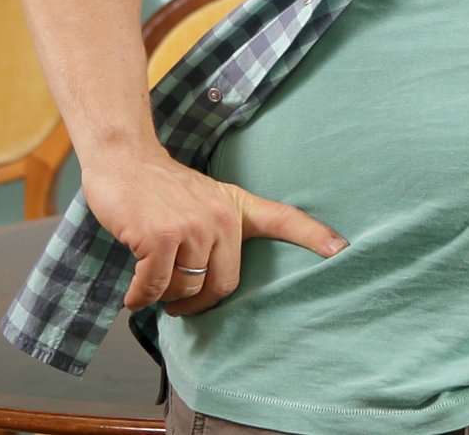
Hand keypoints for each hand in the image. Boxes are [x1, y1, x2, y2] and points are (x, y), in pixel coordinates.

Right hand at [82, 147, 344, 315]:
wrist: (126, 161)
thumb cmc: (164, 188)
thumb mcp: (210, 198)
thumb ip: (224, 227)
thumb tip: (220, 276)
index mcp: (238, 207)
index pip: (286, 219)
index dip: (315, 236)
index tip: (343, 250)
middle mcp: (222, 217)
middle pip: (224, 284)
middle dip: (199, 304)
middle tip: (180, 306)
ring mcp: (191, 226)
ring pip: (187, 289)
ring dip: (165, 300)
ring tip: (153, 293)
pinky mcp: (159, 237)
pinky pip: (154, 287)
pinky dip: (141, 298)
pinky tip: (135, 296)